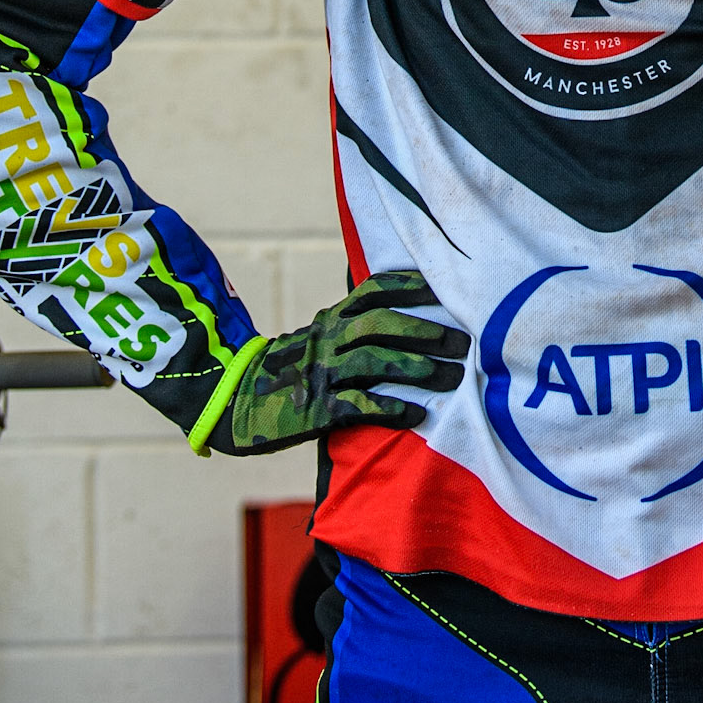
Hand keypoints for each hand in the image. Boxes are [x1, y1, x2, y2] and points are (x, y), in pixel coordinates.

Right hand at [209, 270, 469, 454]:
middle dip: (425, 331)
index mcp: (333, 318)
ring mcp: (321, 373)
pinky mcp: (316, 408)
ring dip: (417, 368)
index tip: (446, 290)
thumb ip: (357, 326)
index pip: (376, 291)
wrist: (238, 401)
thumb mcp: (322, 337)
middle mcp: (328, 339)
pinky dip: (390, 409)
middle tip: (464, 342)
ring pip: (373, 362)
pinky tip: (418, 415)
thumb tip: (414, 319)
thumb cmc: (294, 370)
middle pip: (381, 325)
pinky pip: (358, 406)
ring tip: (453, 377)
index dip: (412, 287)